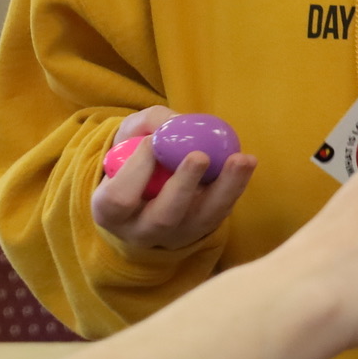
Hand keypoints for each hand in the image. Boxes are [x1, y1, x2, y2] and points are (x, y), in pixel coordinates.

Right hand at [91, 105, 257, 250]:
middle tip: (199, 156)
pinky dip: (235, 186)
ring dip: (224, 188)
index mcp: (110, 212)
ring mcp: (176, 234)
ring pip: (202, 220)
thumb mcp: (129, 136)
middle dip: (183, 186)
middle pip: (163, 217)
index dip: (135, 171)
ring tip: (241, 159)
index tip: (151, 142)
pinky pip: (221, 211)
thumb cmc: (133, 156)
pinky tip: (246, 162)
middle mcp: (142, 230)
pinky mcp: (203, 228)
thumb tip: (177, 124)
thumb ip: (149, 125)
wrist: (147, 187)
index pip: (119, 199)